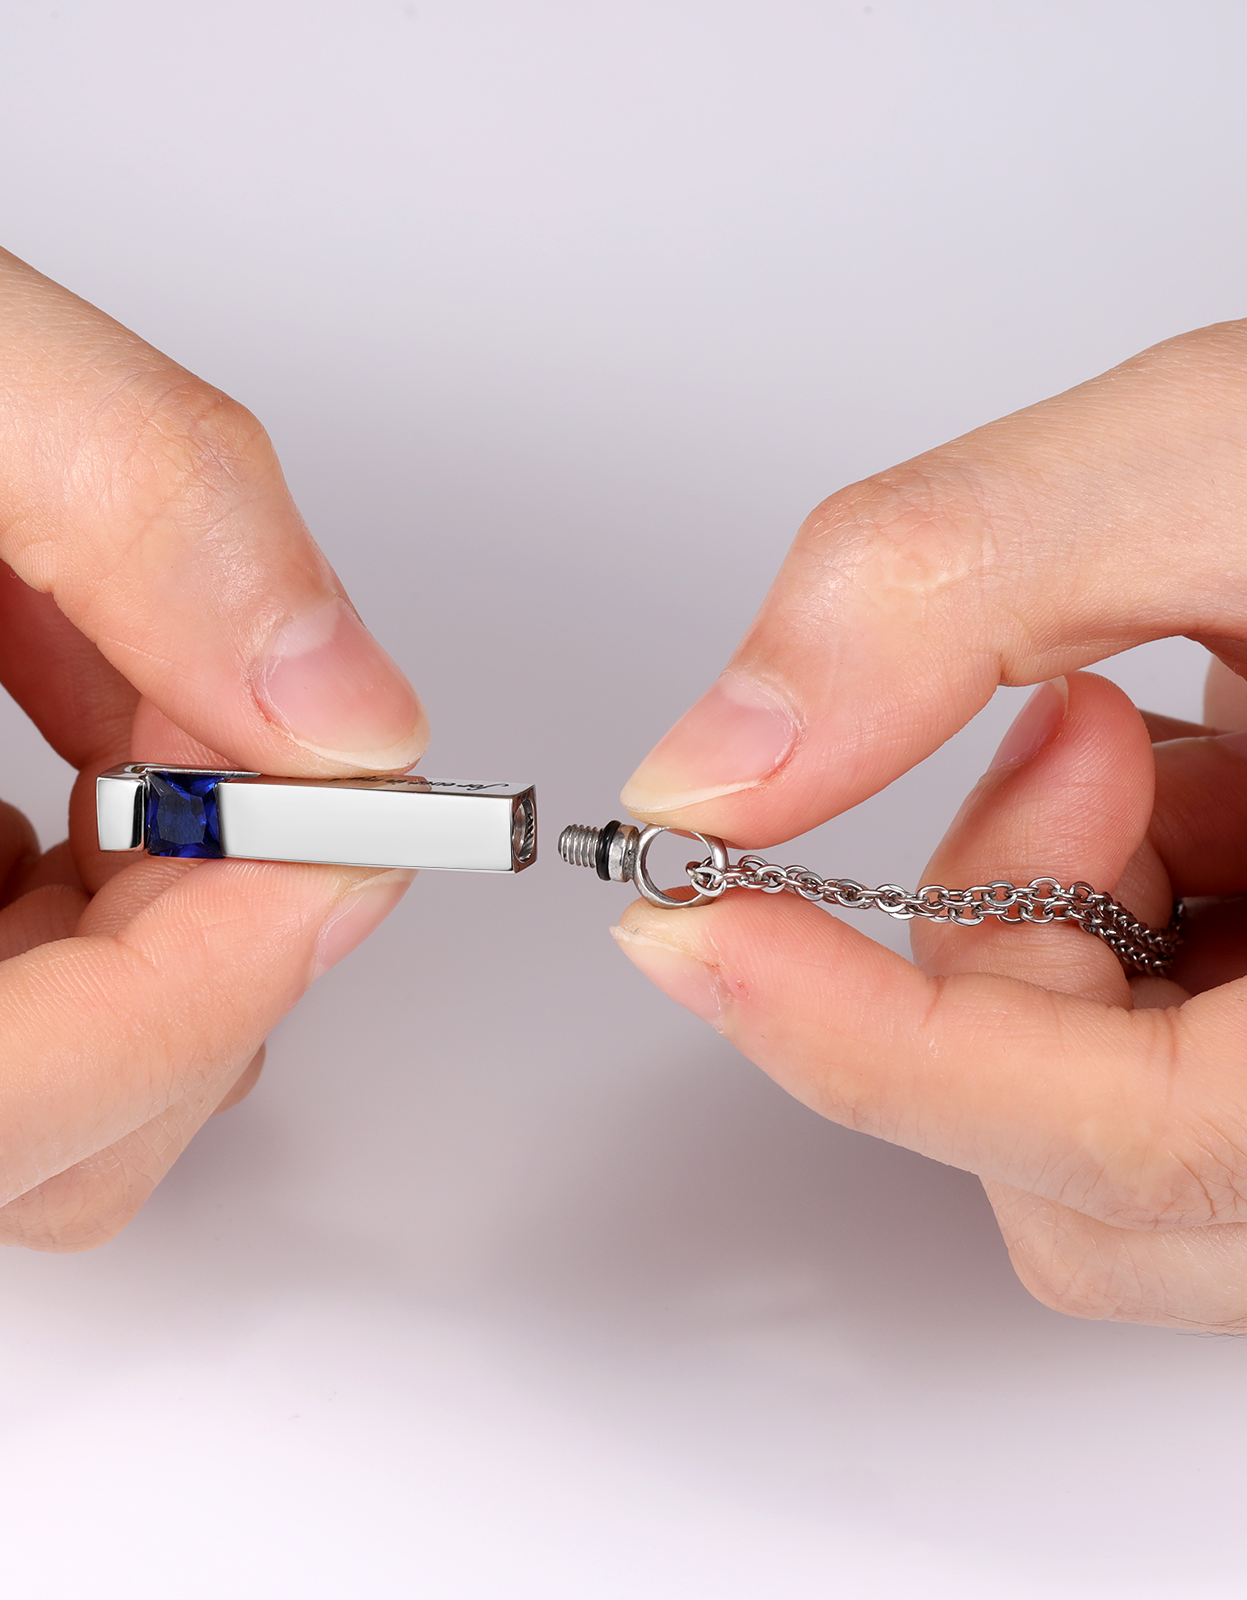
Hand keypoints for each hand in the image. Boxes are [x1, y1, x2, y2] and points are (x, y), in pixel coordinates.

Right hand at [0, 70, 427, 1247]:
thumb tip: (339, 712)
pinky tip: (65, 646)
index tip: (332, 842)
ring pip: (29, 1053)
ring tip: (126, 629)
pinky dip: (104, 833)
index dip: (175, 1008)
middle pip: (13, 1128)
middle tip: (268, 723)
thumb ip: (119, 489)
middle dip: (204, 940)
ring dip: (165, 877)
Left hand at [615, 320, 1246, 1328]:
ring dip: (1067, 944)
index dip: (869, 1047)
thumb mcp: (1211, 463)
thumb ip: (941, 589)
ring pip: (1101, 1155)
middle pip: (1088, 1177)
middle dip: (1008, 943)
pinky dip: (1115, 952)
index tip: (691, 928)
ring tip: (1170, 759)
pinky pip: (1148, 1095)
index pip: (1131, 1142)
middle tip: (1073, 733)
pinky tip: (1204, 811)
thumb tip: (717, 768)